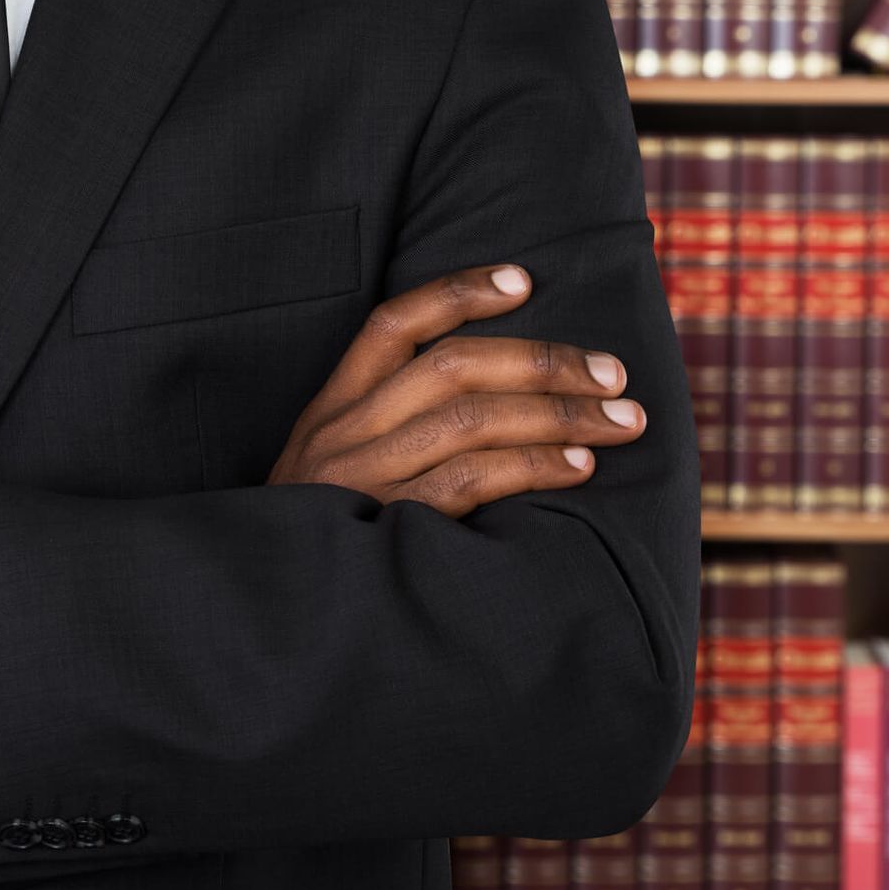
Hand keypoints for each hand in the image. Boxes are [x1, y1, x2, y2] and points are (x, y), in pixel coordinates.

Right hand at [267, 263, 645, 516]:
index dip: (457, 292)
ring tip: (619, 420)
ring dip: (557, 414)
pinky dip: (531, 468)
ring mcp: (363, 480)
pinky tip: (579, 467)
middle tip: (613, 372)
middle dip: (543, 362)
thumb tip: (500, 391)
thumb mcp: (332, 468)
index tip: (524, 279)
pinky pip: (468, 482)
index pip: (393, 324)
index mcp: (332, 407)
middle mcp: (344, 432)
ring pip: (470, 421)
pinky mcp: (386, 528)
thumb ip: (387, 428)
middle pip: (452, 367)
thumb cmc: (323, 537)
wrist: (270, 610)